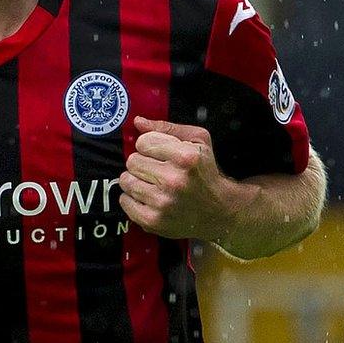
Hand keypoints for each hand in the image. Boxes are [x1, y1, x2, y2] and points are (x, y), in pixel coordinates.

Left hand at [117, 117, 249, 240]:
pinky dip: (131, 199)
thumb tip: (138, 122)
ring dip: (136, 180)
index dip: (149, 146)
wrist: (219, 211)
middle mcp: (173, 180)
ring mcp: (162, 202)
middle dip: (142, 163)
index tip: (159, 154)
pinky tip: (147, 198)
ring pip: (125, 181)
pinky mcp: (153, 220)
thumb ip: (166, 128)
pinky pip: (124, 201)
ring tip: (152, 184)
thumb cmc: (206, 172)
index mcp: (186, 157)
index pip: (143, 142)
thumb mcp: (198, 141)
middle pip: (132, 161)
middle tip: (156, 170)